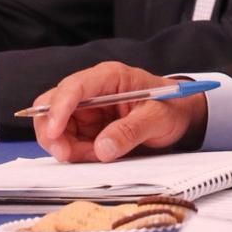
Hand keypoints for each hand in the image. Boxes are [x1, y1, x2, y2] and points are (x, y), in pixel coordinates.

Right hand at [32, 62, 206, 162]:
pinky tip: (97, 154)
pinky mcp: (85, 125)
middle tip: (68, 154)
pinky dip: (74, 152)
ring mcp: (86, 108)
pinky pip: (66, 140)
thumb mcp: (158, 118)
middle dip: (54, 132)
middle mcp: (93, 89)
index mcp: (110, 77)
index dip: (59, 108)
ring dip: (67, 146)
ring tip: (98, 154)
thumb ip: (132, 131)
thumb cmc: (171, 108)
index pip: (74, 87)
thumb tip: (102, 148)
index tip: (55, 133)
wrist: (178, 116)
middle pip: (52, 105)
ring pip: (55, 127)